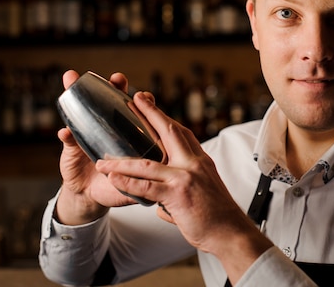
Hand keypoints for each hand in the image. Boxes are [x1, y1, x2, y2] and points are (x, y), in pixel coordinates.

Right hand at [55, 70, 139, 224]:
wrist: (90, 197)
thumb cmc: (117, 186)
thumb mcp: (134, 184)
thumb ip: (145, 178)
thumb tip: (161, 176)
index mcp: (129, 136)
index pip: (139, 113)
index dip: (143, 103)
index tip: (146, 95)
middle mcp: (108, 129)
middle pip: (113, 102)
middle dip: (114, 87)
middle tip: (117, 79)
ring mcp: (88, 134)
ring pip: (84, 111)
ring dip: (77, 92)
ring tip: (74, 79)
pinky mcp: (71, 147)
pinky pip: (67, 138)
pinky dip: (66, 134)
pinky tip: (65, 132)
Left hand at [95, 91, 272, 282]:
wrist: (231, 232)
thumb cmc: (217, 216)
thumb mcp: (203, 192)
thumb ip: (179, 192)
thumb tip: (161, 205)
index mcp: (201, 161)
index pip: (181, 132)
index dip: (165, 117)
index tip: (152, 104)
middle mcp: (194, 164)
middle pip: (168, 132)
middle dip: (150, 114)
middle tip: (135, 100)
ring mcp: (185, 178)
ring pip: (147, 164)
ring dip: (121, 162)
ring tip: (102, 162)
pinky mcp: (177, 195)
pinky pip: (145, 188)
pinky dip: (127, 183)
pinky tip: (113, 180)